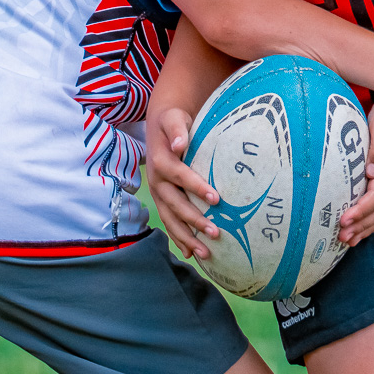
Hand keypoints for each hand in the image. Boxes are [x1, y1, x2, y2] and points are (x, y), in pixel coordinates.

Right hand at [145, 108, 221, 259]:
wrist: (160, 127)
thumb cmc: (174, 122)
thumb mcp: (174, 119)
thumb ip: (177, 130)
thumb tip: (179, 144)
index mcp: (161, 162)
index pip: (179, 176)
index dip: (196, 187)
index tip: (216, 199)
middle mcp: (157, 181)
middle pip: (175, 204)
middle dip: (194, 220)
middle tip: (215, 233)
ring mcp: (158, 194)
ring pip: (170, 219)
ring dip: (186, 237)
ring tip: (205, 253)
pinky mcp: (162, 201)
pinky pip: (169, 222)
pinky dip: (178, 238)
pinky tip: (191, 254)